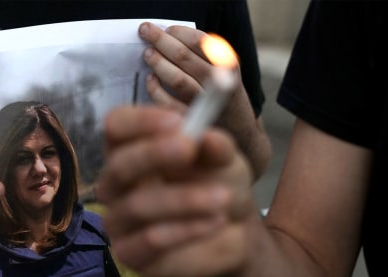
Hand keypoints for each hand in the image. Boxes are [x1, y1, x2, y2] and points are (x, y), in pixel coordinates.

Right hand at [96, 105, 256, 276]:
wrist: (234, 231)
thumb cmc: (217, 183)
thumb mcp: (226, 159)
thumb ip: (216, 146)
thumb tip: (205, 137)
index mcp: (131, 147)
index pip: (116, 126)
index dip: (140, 122)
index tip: (178, 123)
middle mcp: (116, 182)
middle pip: (118, 165)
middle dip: (153, 154)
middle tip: (189, 149)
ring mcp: (119, 220)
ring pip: (137, 205)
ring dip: (184, 199)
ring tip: (224, 198)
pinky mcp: (130, 254)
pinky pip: (150, 239)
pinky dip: (187, 229)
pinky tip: (217, 221)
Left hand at [139, 22, 270, 179]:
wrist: (242, 136)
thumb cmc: (226, 100)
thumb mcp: (224, 74)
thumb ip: (203, 58)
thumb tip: (169, 39)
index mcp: (228, 66)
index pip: (201, 42)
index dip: (180, 33)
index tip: (166, 29)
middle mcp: (220, 84)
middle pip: (186, 58)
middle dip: (162, 41)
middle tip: (146, 31)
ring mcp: (207, 104)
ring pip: (178, 80)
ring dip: (159, 64)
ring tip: (148, 54)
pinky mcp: (195, 122)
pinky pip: (170, 105)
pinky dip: (157, 91)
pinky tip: (150, 81)